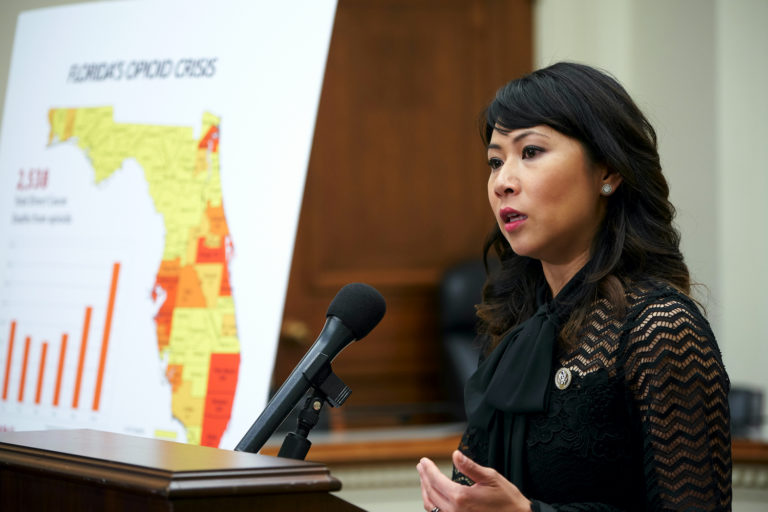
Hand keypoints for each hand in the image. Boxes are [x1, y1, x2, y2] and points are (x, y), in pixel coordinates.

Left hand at [416, 450, 530, 511]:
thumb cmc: (508, 501)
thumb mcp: (491, 478)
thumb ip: (470, 467)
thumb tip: (455, 455)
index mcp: (461, 498)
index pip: (436, 480)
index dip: (428, 469)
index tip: (423, 461)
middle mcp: (455, 511)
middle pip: (430, 492)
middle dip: (424, 477)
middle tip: (421, 466)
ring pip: (431, 505)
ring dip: (426, 490)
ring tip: (424, 478)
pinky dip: (432, 503)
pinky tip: (434, 495)